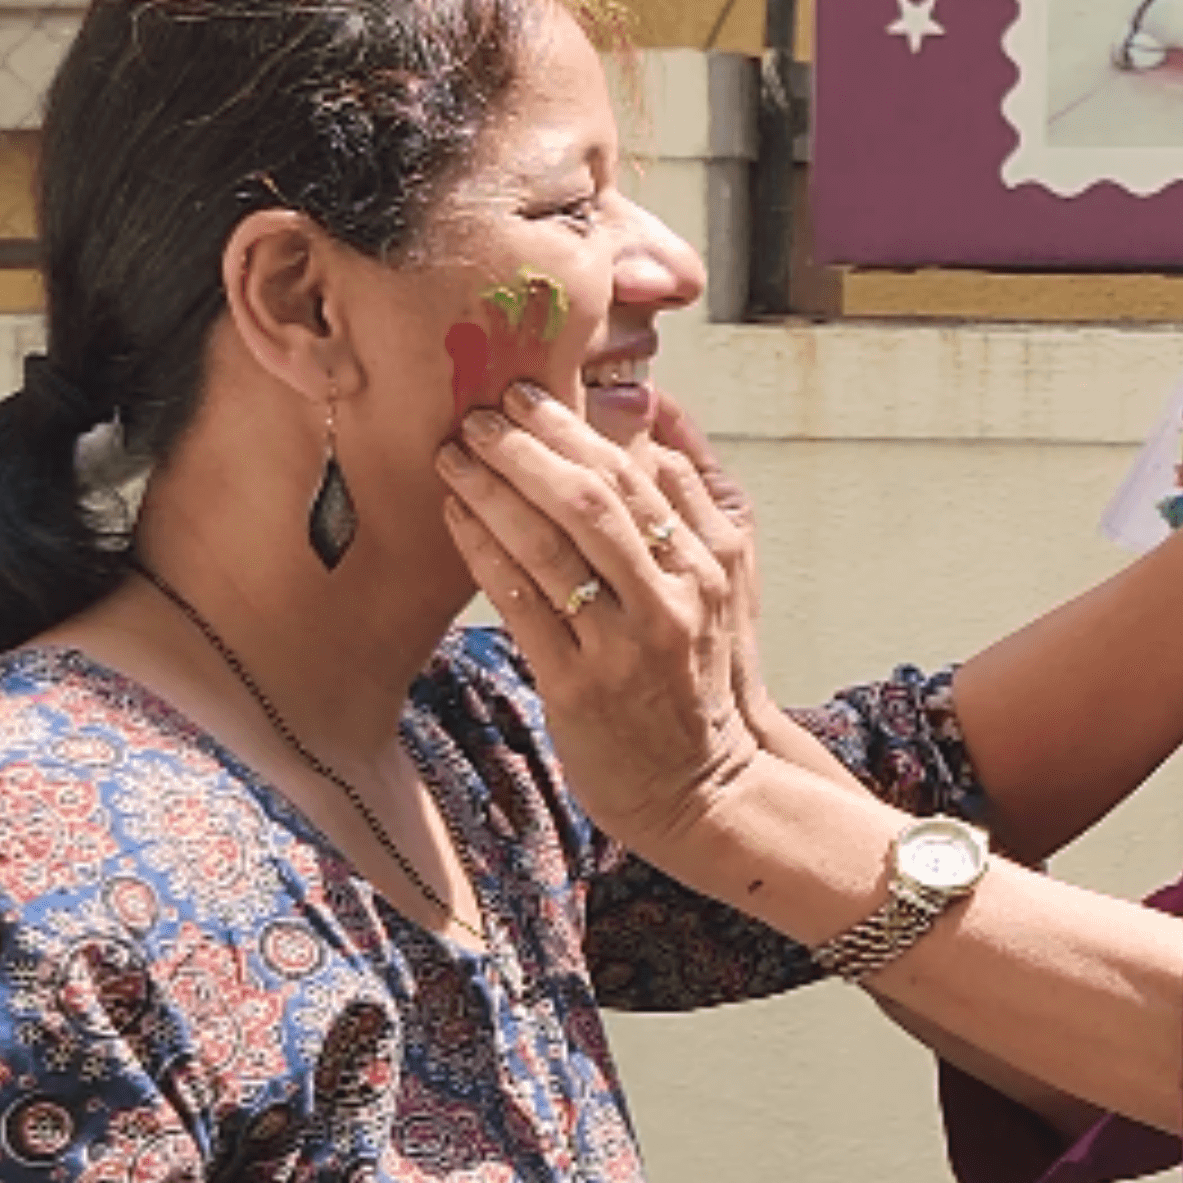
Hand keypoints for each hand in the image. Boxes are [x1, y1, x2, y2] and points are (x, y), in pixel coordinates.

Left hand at [438, 383, 760, 852]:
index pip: (640, 474)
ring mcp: (625, 644)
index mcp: (712, 562)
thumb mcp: (728, 583)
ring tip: (454, 455)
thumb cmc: (704, 674)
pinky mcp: (579, 688)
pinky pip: (521, 604)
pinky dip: (485, 552)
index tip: (529, 397)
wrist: (705, 786)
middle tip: (481, 414)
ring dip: (494, 491)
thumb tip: (652, 415)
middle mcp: (674, 597)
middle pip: (595, 500)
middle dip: (530, 448)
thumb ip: (696, 498)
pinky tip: (456, 518)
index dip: (578, 428)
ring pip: (552, 547)